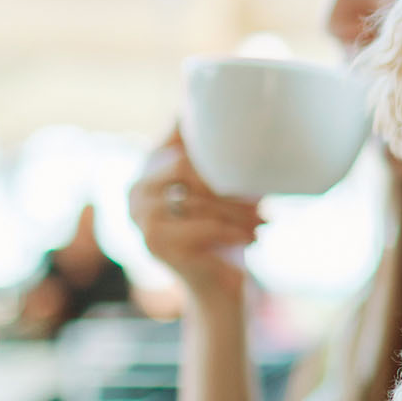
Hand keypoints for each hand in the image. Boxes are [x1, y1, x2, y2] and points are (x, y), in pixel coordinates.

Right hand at [129, 128, 264, 308]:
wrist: (218, 285)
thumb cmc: (225, 229)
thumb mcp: (225, 188)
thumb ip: (223, 157)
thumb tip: (252, 116)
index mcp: (151, 165)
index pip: (178, 135)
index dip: (208, 138)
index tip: (247, 142)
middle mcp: (137, 188)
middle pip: (183, 167)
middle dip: (226, 182)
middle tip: (262, 198)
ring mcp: (140, 217)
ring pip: (196, 200)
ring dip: (237, 212)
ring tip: (265, 221)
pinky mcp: (154, 243)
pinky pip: (200, 227)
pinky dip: (232, 232)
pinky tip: (253, 238)